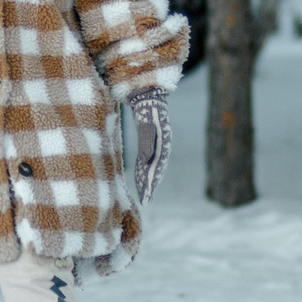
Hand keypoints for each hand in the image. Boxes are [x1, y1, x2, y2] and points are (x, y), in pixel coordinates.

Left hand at [129, 90, 172, 206]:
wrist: (150, 99)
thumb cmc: (147, 110)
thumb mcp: (146, 123)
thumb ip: (147, 139)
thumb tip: (146, 158)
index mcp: (162, 145)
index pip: (156, 168)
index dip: (151, 182)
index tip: (147, 195)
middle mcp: (161, 149)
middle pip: (155, 171)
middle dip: (150, 186)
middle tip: (145, 202)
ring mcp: (157, 147)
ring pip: (152, 168)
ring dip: (147, 182)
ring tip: (144, 196)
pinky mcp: (151, 145)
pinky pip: (147, 162)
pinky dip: (143, 172)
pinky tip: (139, 180)